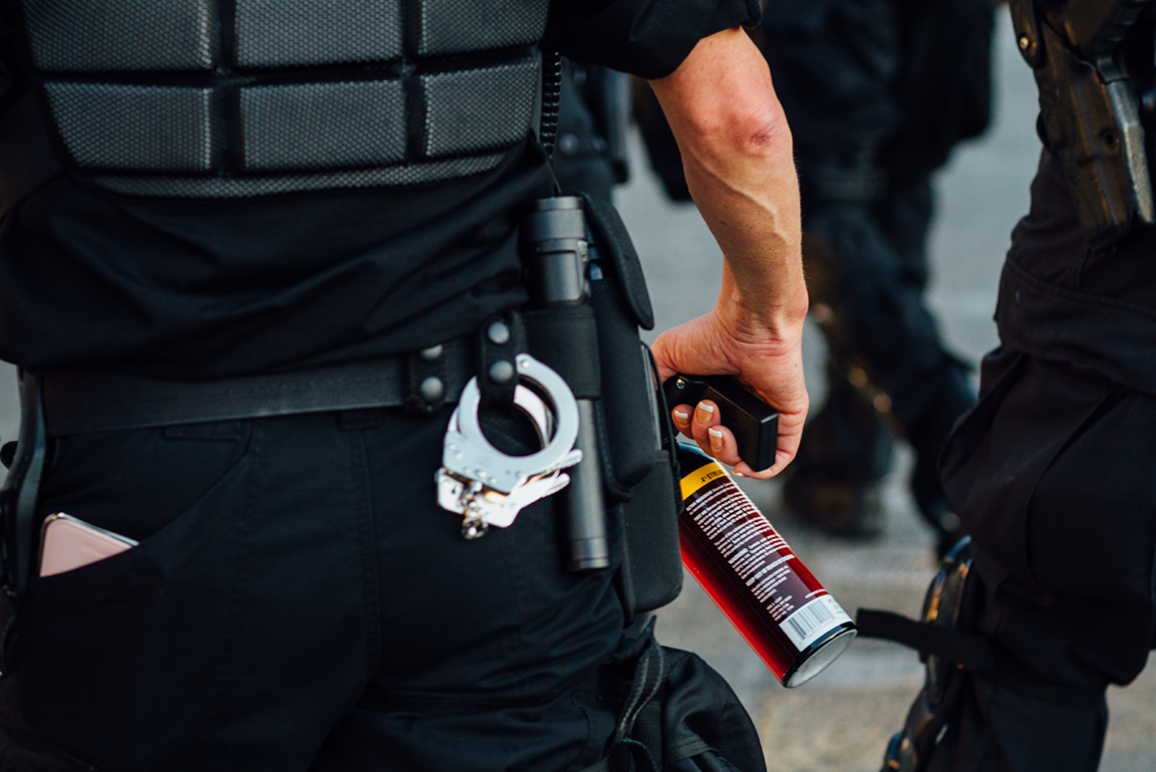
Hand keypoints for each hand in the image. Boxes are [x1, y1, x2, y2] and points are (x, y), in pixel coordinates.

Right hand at [652, 307, 807, 478]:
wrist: (747, 326)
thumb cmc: (713, 332)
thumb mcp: (667, 354)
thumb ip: (655, 381)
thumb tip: (649, 405)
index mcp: (714, 396)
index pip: (698, 431)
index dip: (688, 431)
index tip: (683, 412)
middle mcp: (737, 408)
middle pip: (716, 446)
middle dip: (703, 437)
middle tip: (706, 410)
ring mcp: (762, 415)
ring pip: (741, 455)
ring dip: (723, 450)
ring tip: (719, 424)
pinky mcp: (786, 420)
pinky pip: (776, 458)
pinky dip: (760, 468)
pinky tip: (742, 463)